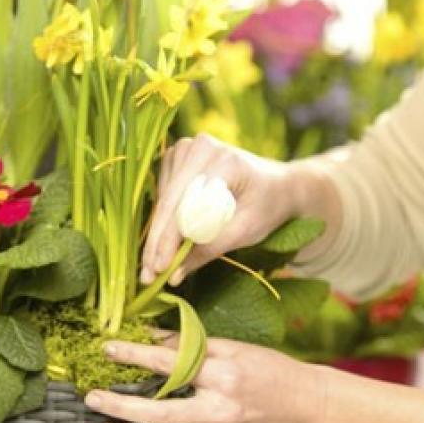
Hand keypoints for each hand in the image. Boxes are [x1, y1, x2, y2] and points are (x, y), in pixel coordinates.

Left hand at [85, 335, 323, 422]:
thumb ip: (195, 346)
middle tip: (92, 398)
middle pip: (162, 413)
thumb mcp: (235, 349)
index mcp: (222, 374)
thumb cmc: (272, 369)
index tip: (108, 347)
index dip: (136, 354)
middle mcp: (218, 408)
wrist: (308, 406)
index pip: (170, 362)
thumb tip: (157, 339)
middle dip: (123, 407)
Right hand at [141, 135, 294, 285]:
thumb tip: (173, 275)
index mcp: (223, 160)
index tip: (159, 269)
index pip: (187, 204)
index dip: (170, 239)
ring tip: (155, 263)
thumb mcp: (245, 231)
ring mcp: (186, 148)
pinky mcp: (178, 156)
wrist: (276, 183)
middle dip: (157, 241)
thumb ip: (209, 249)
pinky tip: (165, 241)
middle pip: (169, 201)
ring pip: (162, 199)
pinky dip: (163, 219)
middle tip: (147, 274)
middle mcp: (200, 147)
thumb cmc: (267, 206)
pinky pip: (163, 193)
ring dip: (157, 233)